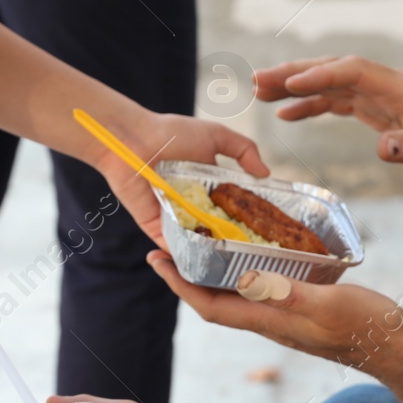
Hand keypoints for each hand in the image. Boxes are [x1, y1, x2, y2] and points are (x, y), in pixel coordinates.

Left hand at [93, 112, 269, 250]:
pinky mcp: (156, 227)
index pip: (233, 205)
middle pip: (219, 227)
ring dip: (215, 253)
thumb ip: (245, 149)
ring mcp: (176, 217)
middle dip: (235, 239)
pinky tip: (208, 268)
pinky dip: (187, 258)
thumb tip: (266, 174)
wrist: (132, 141)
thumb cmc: (171, 134)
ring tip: (236, 267)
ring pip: (199, 241)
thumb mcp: (216, 135)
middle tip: (257, 255)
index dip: (250, 216)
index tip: (270, 230)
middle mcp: (193, 202)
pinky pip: (175, 248)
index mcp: (208, 183)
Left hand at [149, 254, 402, 375]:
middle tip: (170, 244)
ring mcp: (285, 318)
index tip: (157, 258)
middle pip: (215, 302)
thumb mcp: (327, 302)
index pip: (209, 306)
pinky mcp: (301, 312)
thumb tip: (245, 280)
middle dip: (187, 277)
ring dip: (213, 274)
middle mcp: (270, 322)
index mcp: (269, 320)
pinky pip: (260, 292)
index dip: (179, 285)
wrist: (396, 349)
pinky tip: (254, 255)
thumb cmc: (366, 326)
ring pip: (236, 297)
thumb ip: (288, 293)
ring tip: (202, 245)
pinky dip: (245, 272)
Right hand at [256, 56, 402, 182]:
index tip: (291, 84)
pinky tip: (288, 113)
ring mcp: (382, 94)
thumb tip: (384, 149)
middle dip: (297, 73)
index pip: (355, 71)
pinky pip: (339, 100)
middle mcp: (389, 84)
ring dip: (297, 86)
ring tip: (260, 91)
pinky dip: (312, 104)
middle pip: (336, 69)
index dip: (322, 75)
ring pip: (332, 83)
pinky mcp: (378, 108)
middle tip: (258, 80)